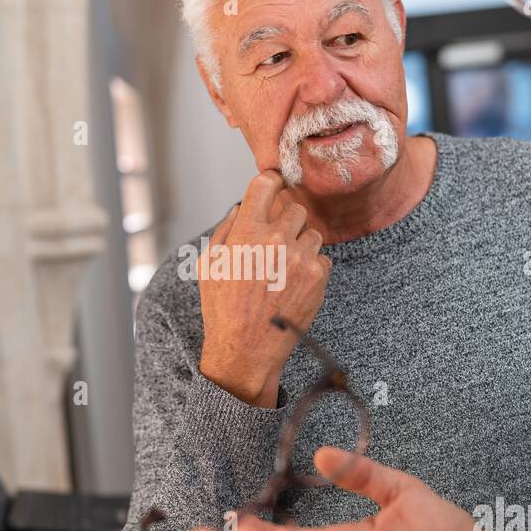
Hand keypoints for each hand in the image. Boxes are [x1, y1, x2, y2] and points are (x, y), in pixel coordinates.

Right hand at [198, 170, 330, 406]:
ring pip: (312, 232)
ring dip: (301, 244)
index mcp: (245, 232)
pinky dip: (311, 266)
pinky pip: (322, 257)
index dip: (271, 181)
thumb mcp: (208, 265)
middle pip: (295, 208)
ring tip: (284, 268)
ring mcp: (300, 258)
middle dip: (287, 221)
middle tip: (276, 242)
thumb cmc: (222, 308)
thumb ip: (226, 230)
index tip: (275, 185)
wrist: (246, 349)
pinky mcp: (318, 277)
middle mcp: (275, 240)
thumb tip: (242, 207)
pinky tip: (293, 283)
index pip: (266, 184)